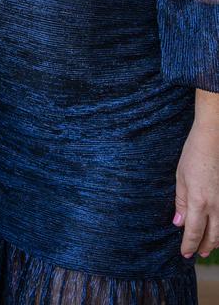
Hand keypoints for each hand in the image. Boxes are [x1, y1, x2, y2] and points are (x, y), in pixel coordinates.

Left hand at [174, 91, 218, 258]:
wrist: (213, 140)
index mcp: (199, 202)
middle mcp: (215, 206)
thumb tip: (178, 223)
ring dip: (215, 241)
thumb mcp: (180, 178)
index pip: (194, 232)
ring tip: (208, 247)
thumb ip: (181, 202)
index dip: (189, 245)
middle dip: (203, 247)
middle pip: (211, 236)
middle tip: (197, 254)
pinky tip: (217, 230)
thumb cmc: (193, 156)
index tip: (184, 253)